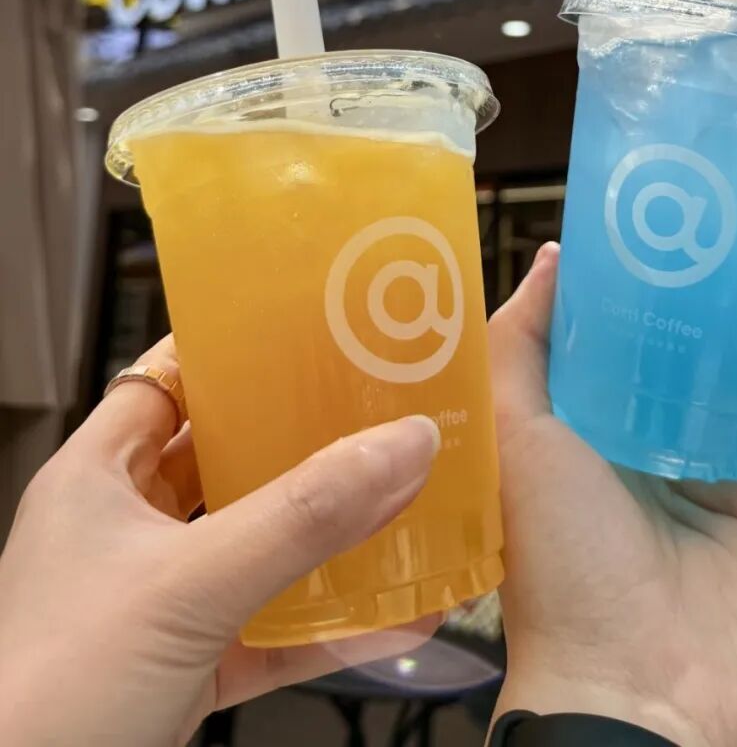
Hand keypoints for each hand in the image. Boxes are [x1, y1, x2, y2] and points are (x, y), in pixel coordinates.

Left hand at [0, 336, 440, 746]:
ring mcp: (153, 604)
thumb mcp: (189, 585)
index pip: (172, 381)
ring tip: (399, 499)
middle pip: (227, 461)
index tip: (313, 330)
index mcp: (97, 479)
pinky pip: (267, 632)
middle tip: (377, 410)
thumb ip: (301, 516)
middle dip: (303, 441)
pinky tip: (390, 619)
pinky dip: (326, 626)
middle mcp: (123, 532)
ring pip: (254, 548)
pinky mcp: (180, 672)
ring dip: (324, 536)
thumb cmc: (44, 698)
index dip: (238, 351)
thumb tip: (399, 444)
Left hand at [489, 245, 736, 746]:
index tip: (708, 224)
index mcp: (610, 423)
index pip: (655, 331)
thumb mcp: (519, 434)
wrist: (633, 691)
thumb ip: (524, 341)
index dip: (684, 278)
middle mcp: (675, 445)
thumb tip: (553, 255)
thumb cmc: (561, 560)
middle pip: (730, 349)